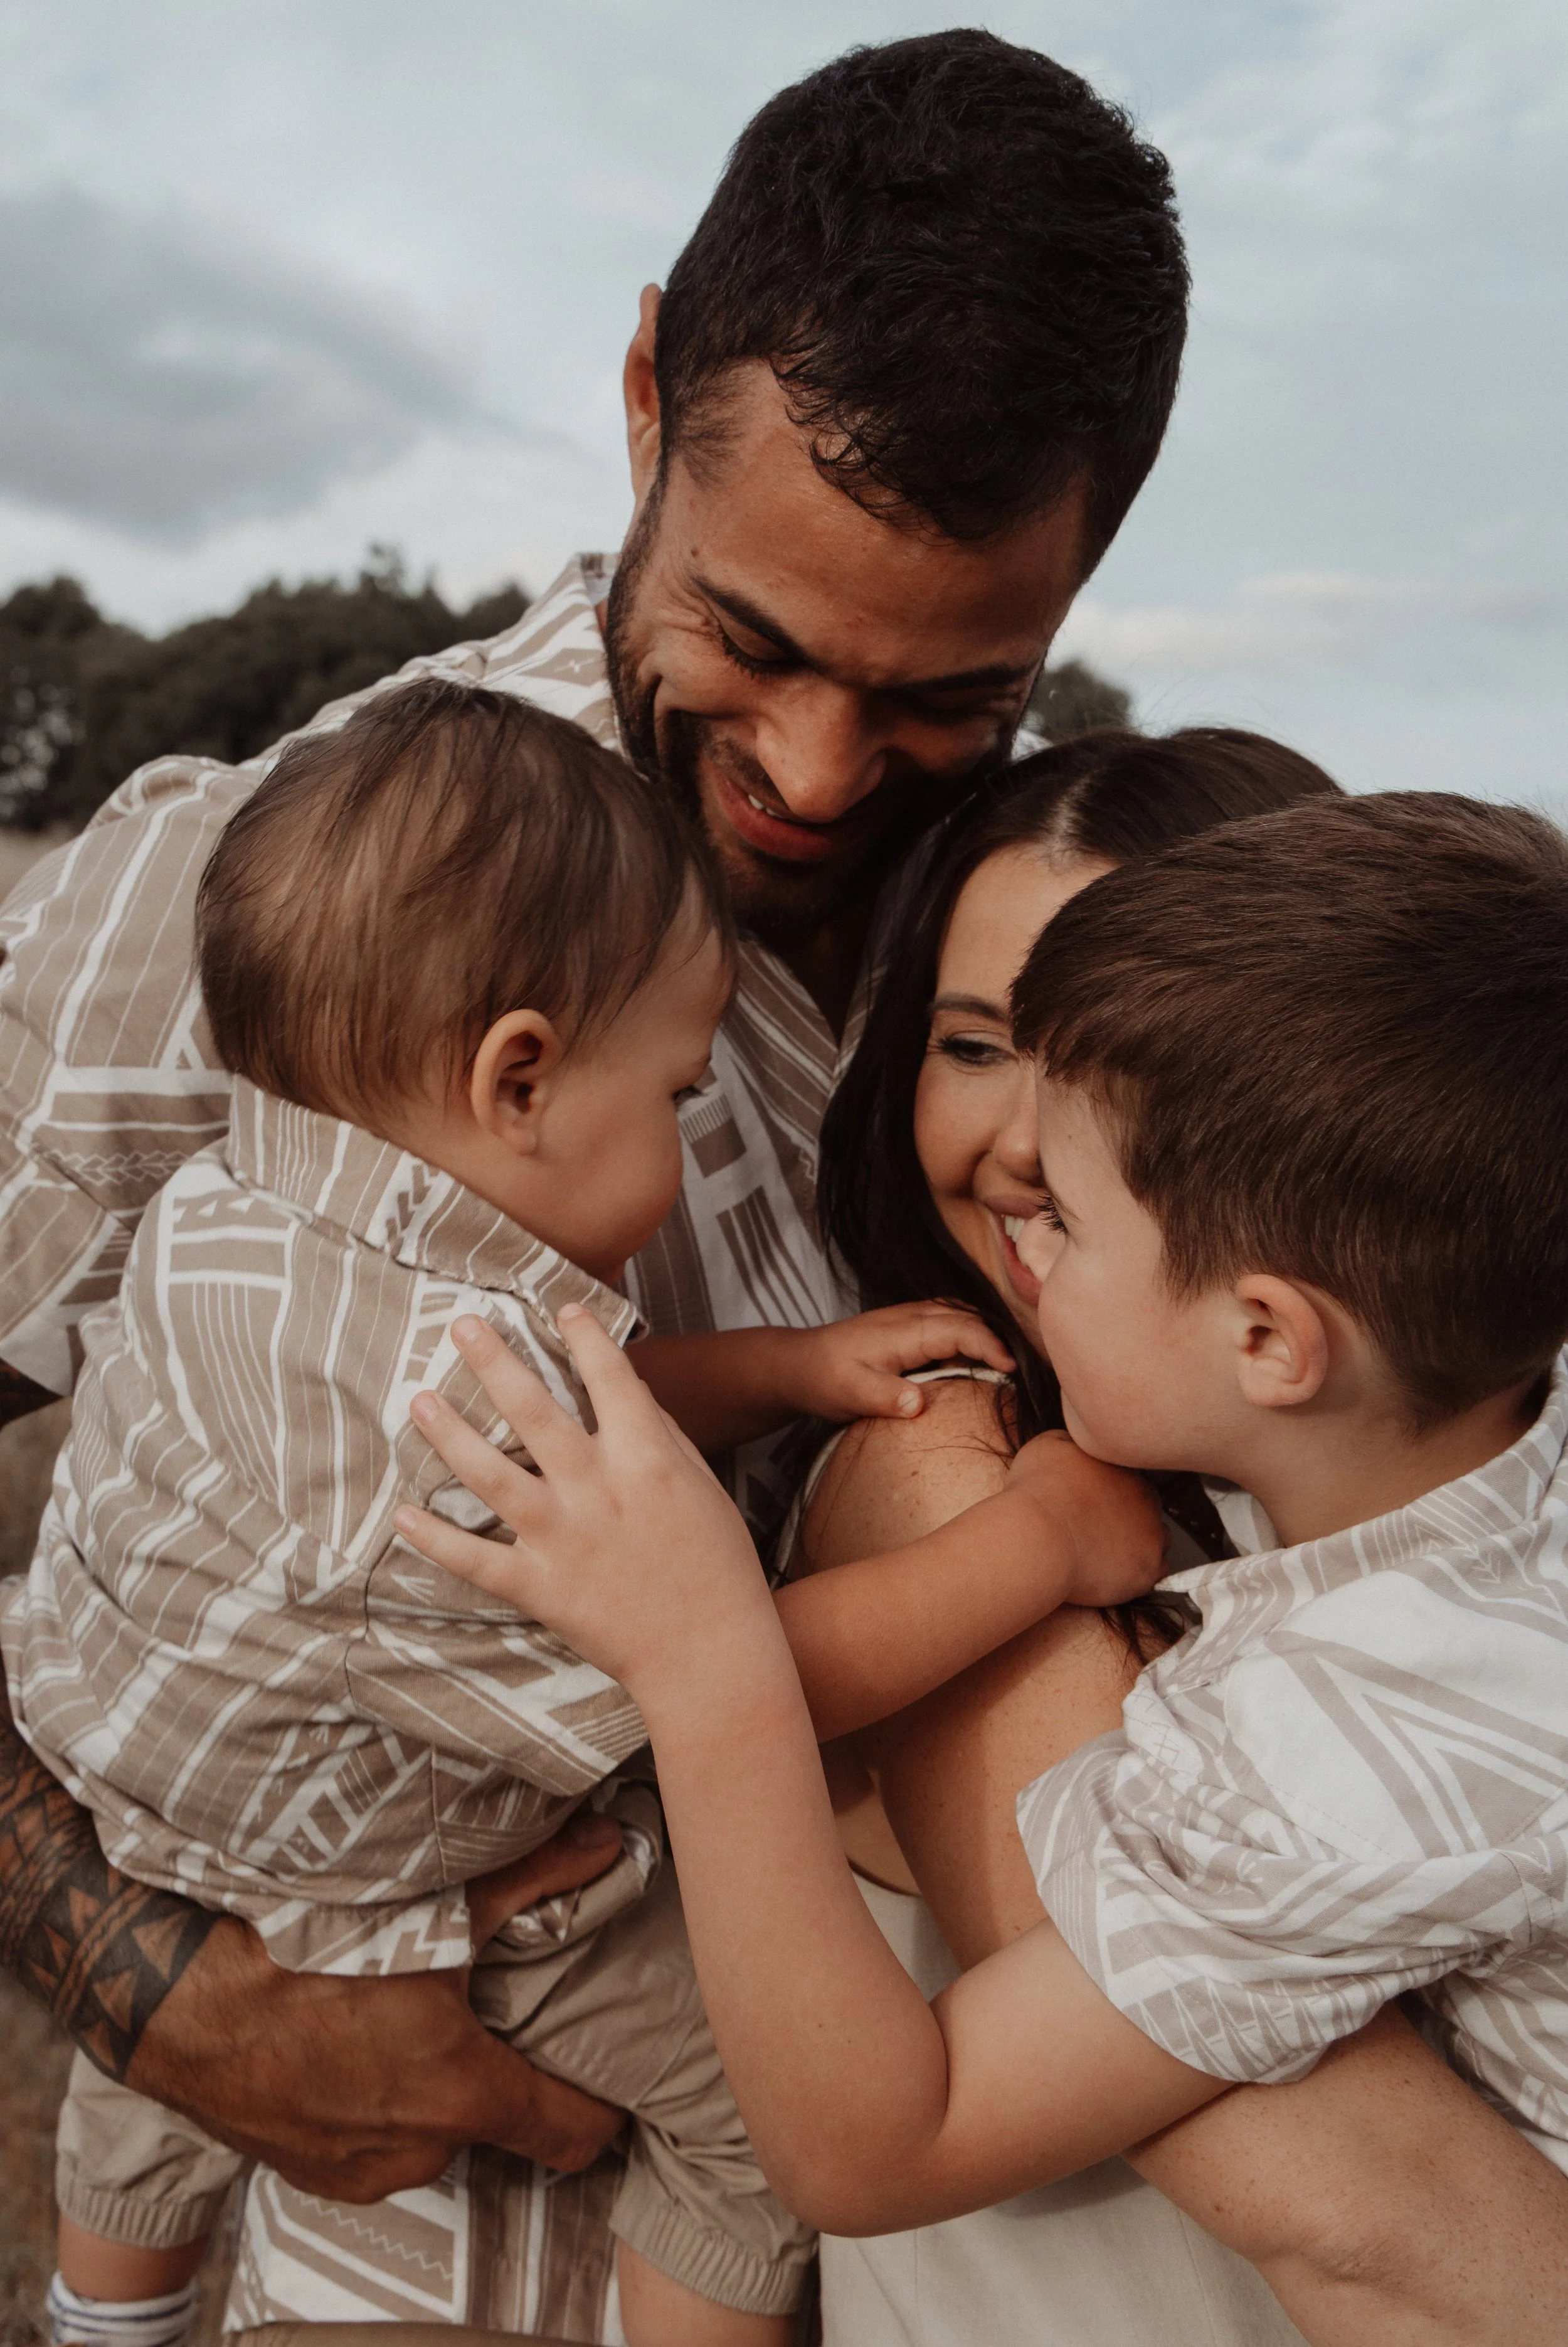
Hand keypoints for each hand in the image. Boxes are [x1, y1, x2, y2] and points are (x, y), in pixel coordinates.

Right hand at [127, 1816, 629, 2196]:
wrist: (182, 2002)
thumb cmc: (303, 1956)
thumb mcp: (436, 1909)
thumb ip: (535, 1879)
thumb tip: (606, 1845)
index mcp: (464, 2094)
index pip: (571, 2135)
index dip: (599, 2107)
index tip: (608, 2078)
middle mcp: (419, 2148)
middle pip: (497, 2121)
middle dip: (497, 2069)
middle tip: (490, 2010)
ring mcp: (360, 2170)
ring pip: (428, 2129)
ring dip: (429, 2084)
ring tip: (411, 2018)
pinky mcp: (309, 2171)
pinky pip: (369, 2140)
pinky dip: (374, 2099)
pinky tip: (354, 2041)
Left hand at [396, 1308, 770, 1699]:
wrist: (710, 1653)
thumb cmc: (717, 1564)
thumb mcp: (703, 1486)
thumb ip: (662, 1433)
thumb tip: (629, 1387)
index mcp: (645, 1457)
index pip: (608, 1377)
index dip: (583, 1336)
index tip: (561, 1307)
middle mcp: (596, 1487)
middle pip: (532, 1409)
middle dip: (493, 1360)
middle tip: (462, 1324)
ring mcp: (561, 1537)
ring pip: (490, 1474)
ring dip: (450, 1434)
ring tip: (419, 1399)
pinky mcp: (539, 1587)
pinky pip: (475, 1559)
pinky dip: (435, 1539)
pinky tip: (403, 1515)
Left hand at [782, 1302, 1013, 1423]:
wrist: (799, 1364)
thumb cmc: (825, 1379)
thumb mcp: (850, 1394)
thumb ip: (885, 1398)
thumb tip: (918, 1404)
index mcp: (905, 1330)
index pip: (960, 1329)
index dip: (990, 1346)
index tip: (1013, 1369)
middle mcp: (912, 1316)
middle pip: (969, 1317)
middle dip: (1001, 1336)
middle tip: (1030, 1366)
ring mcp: (910, 1318)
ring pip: (961, 1315)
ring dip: (987, 1333)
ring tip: (1012, 1361)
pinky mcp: (908, 1326)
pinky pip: (950, 1321)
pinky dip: (971, 1333)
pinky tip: (978, 1355)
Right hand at [1004, 1431, 1165, 1607]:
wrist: (1038, 1538)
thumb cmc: (1036, 1494)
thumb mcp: (1048, 1446)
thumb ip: (1072, 1443)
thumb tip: (1077, 1446)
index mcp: (1123, 1467)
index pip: (1127, 1478)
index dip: (1107, 1491)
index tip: (1088, 1504)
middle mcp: (1145, 1496)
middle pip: (1144, 1506)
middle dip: (1125, 1515)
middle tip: (1094, 1528)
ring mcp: (1151, 1533)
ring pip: (1156, 1538)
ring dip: (1137, 1543)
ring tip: (1103, 1553)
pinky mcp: (1148, 1568)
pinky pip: (1155, 1571)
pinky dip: (1137, 1572)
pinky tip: (1112, 1572)